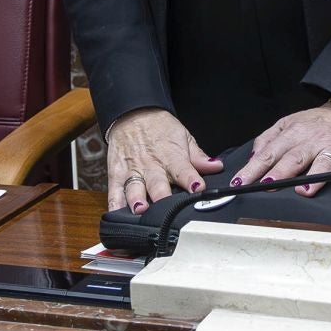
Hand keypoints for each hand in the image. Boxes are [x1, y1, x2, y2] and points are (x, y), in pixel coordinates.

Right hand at [107, 109, 221, 213]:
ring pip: (134, 189)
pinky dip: (114, 205)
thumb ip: (198, 156)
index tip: (199, 189)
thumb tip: (216, 166)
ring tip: (140, 209)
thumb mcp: (183, 137)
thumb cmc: (160, 128)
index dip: (191, 180)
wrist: (133, 113)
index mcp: (171, 156)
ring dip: (136, 200)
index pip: (183, 170)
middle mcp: (151, 165)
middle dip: (162, 196)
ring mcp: (132, 171)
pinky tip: (116, 216)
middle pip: (157, 183)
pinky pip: (114, 193)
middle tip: (168, 209)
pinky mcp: (116, 175)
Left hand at [240, 101, 330, 199]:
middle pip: (294, 158)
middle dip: (280, 172)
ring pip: (323, 163)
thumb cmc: (318, 122)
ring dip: (314, 178)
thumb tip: (252, 159)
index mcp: (294, 133)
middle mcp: (313, 141)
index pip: (269, 153)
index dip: (254, 168)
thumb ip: (268, 139)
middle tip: (267, 185)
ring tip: (304, 191)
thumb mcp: (289, 123)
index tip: (240, 181)